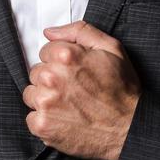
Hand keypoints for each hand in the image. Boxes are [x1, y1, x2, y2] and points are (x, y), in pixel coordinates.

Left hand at [23, 20, 141, 159]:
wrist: (128, 128)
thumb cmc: (122, 89)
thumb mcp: (111, 48)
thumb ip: (79, 32)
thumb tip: (50, 32)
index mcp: (66, 56)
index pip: (45, 51)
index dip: (61, 61)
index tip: (74, 71)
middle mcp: (52, 78)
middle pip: (36, 72)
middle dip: (52, 79)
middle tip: (74, 89)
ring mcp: (45, 103)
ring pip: (31, 94)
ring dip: (45, 99)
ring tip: (70, 105)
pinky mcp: (41, 125)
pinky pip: (31, 117)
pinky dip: (45, 119)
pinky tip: (65, 119)